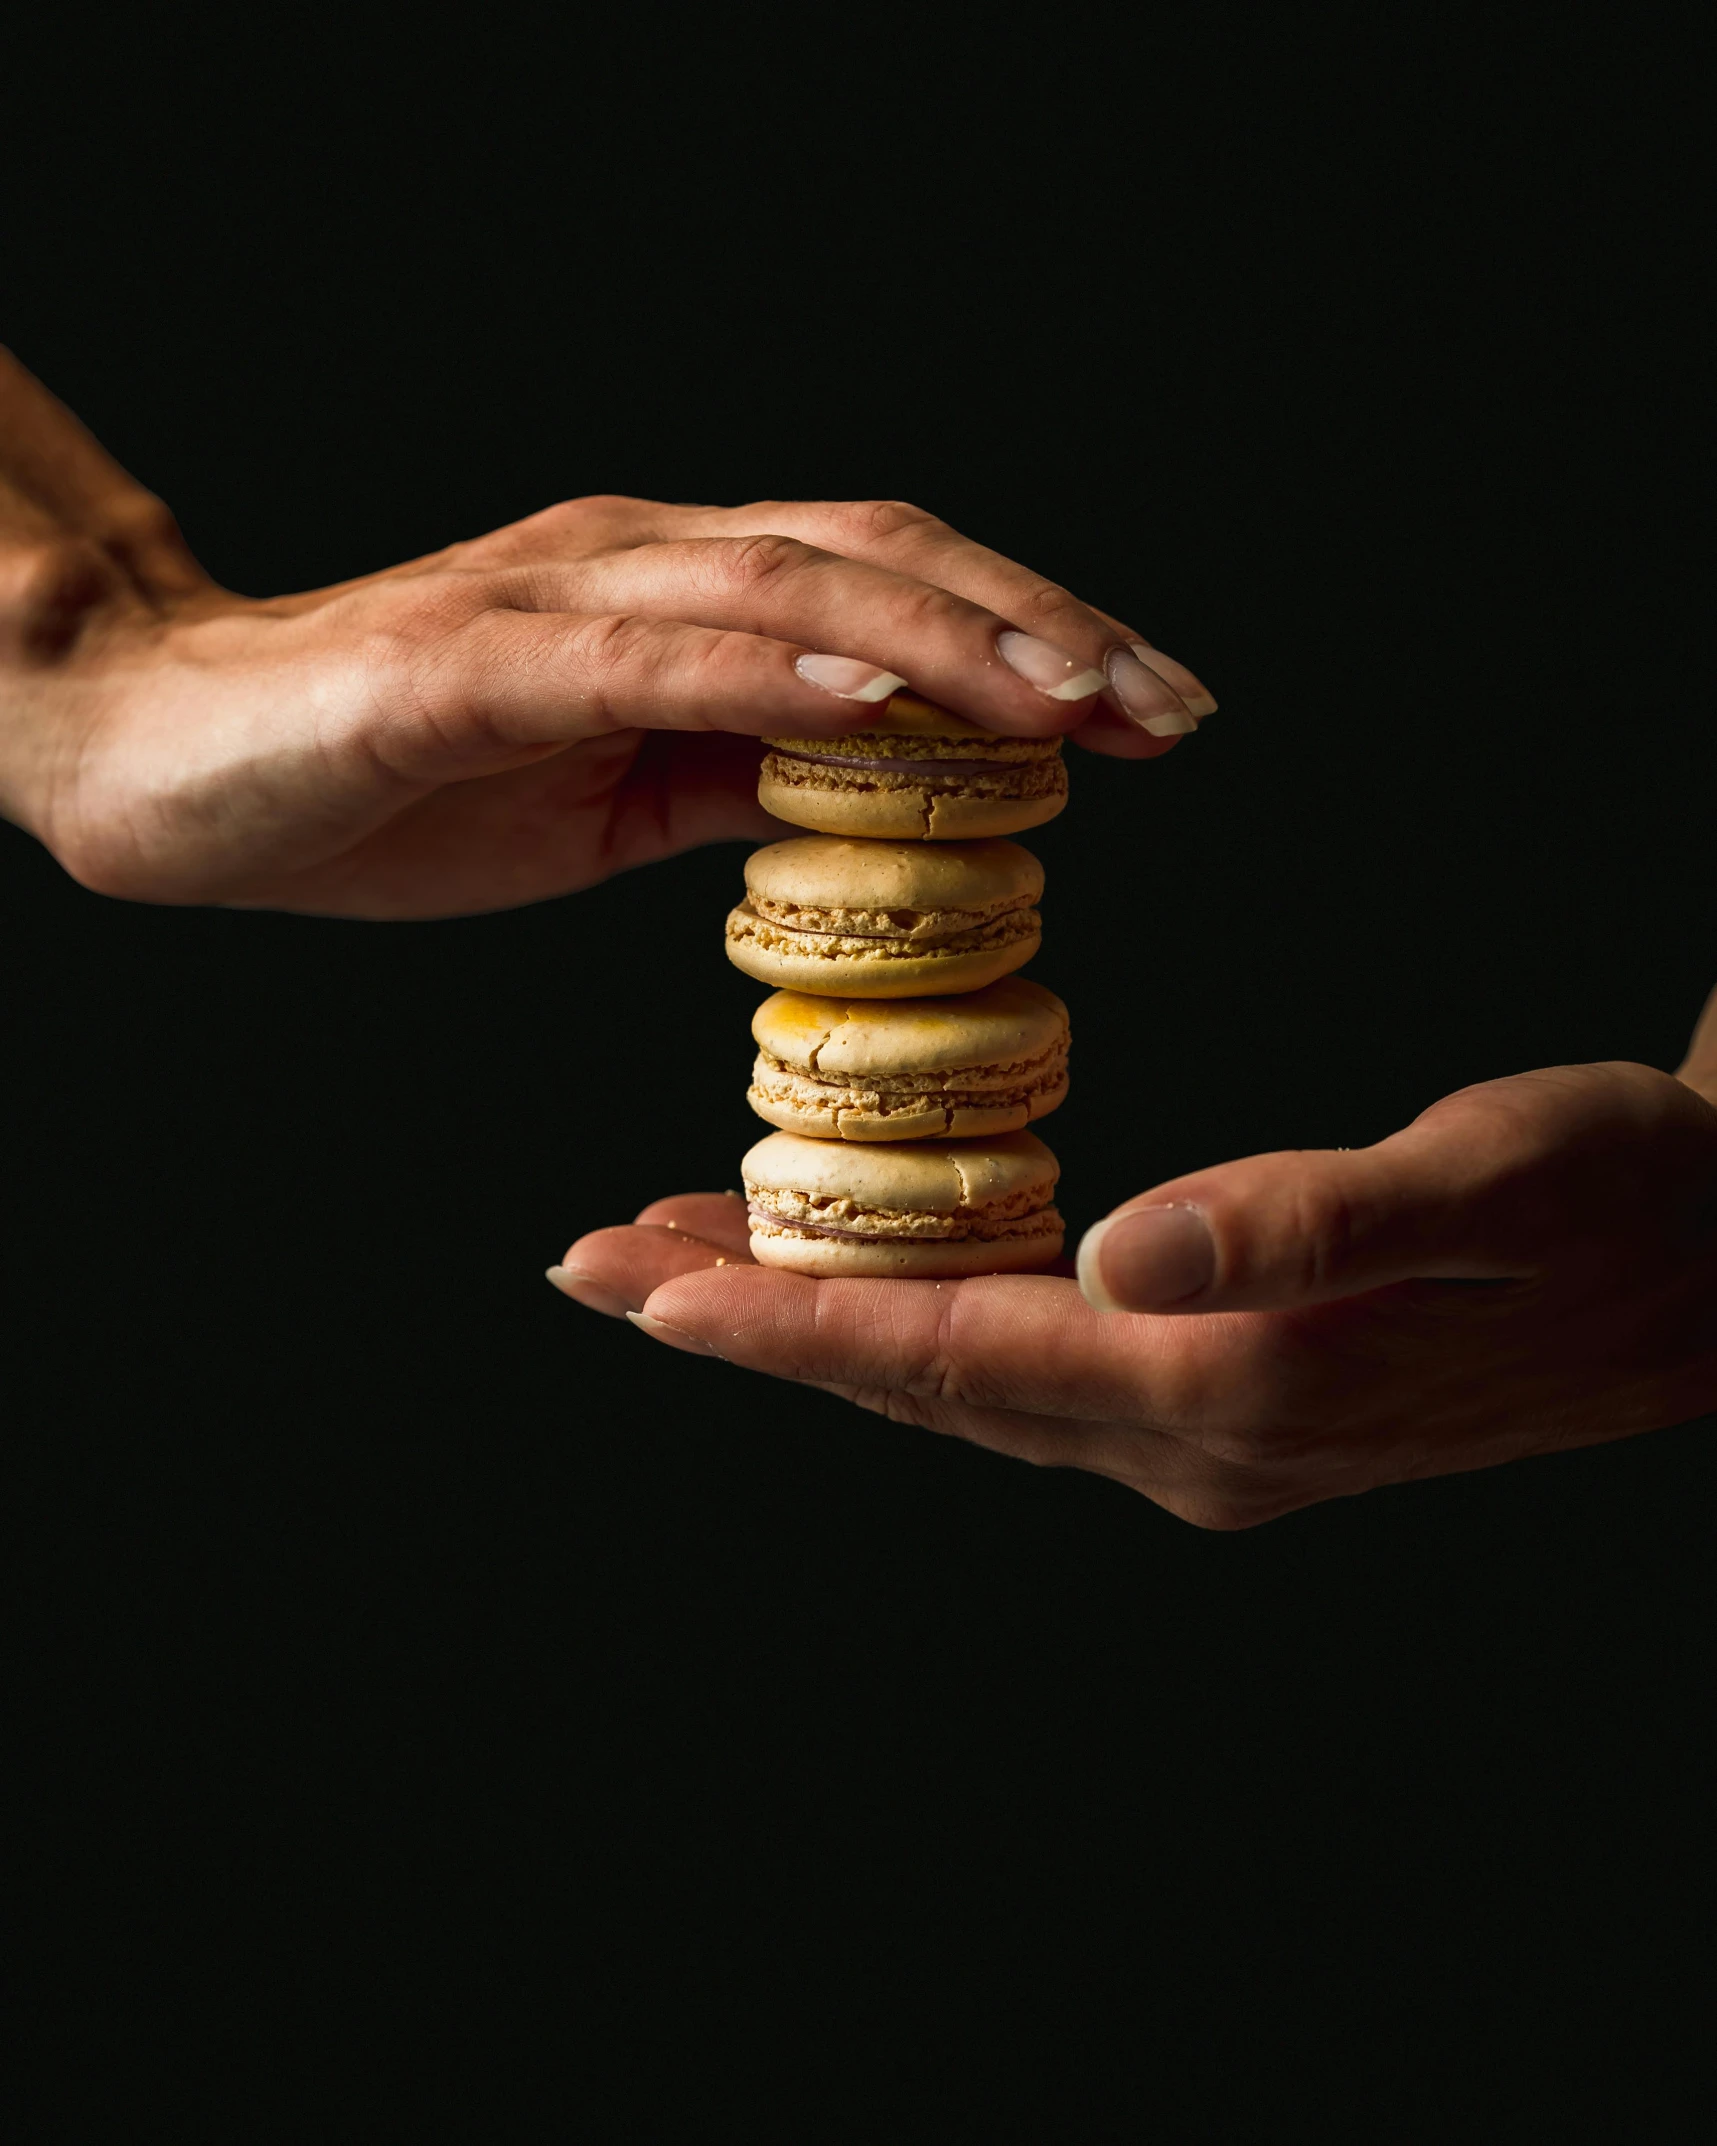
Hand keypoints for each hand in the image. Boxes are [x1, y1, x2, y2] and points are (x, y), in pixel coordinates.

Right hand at [0, 352, 1211, 917]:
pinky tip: (869, 702)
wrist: (164, 767)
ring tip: (1071, 696)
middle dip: (1033, 626)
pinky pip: (632, 659)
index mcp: (673, 596)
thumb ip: (734, 773)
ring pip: (777, 587)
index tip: (1149, 710)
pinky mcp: (458, 671)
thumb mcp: (606, 795)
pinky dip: (762, 671)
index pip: (885, 586)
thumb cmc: (387, 781)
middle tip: (1164, 706)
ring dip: (939, 640)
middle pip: (868, 557)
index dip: (1028, 632)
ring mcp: (546, 605)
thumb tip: (880, 795)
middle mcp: (629, 566)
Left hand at [554, 1060, 1716, 1527]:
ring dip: (818, 1322)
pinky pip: (1025, 1364)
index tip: (637, 1289)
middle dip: (753, 1323)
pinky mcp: (1223, 1403)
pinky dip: (918, 1316)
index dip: (791, 1324)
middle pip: (922, 1385)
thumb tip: (1124, 1244)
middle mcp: (1193, 1439)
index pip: (960, 1356)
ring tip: (677, 1257)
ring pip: (960, 1379)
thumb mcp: (1493, 1178)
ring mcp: (1205, 1438)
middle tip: (592, 1262)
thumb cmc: (1620, 1200)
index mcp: (1234, 1384)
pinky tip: (863, 1265)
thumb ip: (1308, 1220)